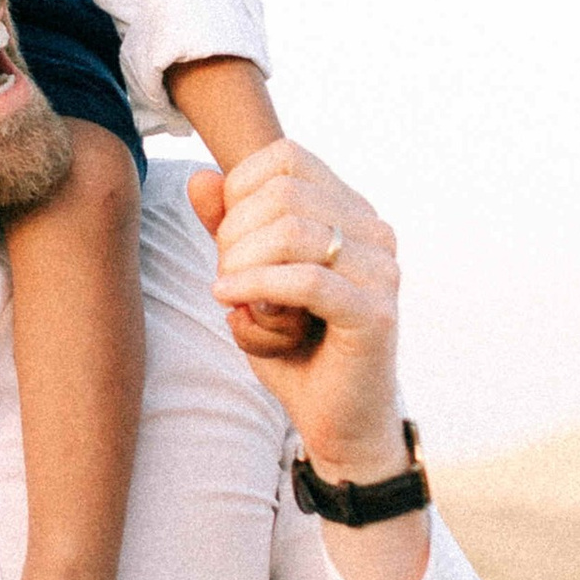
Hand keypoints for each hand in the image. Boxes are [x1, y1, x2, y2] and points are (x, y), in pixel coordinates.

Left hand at [187, 141, 410, 481]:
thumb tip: (198, 177)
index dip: (239, 190)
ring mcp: (381, 270)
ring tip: (232, 299)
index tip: (227, 241)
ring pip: (292, 230)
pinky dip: (256, 288)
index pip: (285, 157)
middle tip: (227, 279)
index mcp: (350, 210)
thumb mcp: (249, 280)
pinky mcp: (373, 313)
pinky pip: (305, 281)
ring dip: (243, 264)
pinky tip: (231, 304)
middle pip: (282, 191)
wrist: (338, 422)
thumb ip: (226, 228)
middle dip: (234, 234)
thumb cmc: (295, 348)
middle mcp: (374, 230)